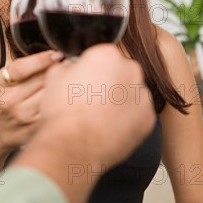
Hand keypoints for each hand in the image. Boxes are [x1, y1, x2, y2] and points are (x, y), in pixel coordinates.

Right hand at [0, 50, 62, 154]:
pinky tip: (63, 99)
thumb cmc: (2, 102)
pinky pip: (54, 109)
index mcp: (1, 83)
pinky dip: (61, 102)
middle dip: (57, 71)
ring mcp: (23, 115)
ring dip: (62, 87)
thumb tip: (52, 55)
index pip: (22, 68)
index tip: (57, 54)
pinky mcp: (34, 127)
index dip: (42, 59)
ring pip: (51, 94)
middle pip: (42, 80)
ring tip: (68, 82)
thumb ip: (21, 68)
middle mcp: (10, 100)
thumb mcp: (2, 81)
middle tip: (68, 66)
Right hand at [39, 44, 155, 167]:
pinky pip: (138, 114)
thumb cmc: (63, 113)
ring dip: (119, 100)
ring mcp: (142, 96)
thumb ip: (68, 65)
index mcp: (107, 55)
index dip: (90, 68)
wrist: (72, 147)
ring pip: (131, 93)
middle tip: (91, 99)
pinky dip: (127, 119)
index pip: (102, 55)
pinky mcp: (148, 119)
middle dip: (109, 81)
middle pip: (120, 71)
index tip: (84, 80)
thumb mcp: (54, 76)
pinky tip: (109, 126)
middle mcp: (130, 71)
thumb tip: (72, 66)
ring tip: (99, 115)